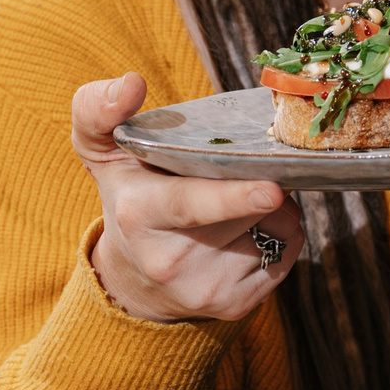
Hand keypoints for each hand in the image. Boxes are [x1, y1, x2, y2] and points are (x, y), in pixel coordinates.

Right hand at [71, 73, 303, 322]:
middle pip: (251, 208)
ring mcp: (206, 288)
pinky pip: (290, 252)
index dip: (234, 196)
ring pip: (280, 228)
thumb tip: (130, 83)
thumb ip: (98, 109)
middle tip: (244, 169)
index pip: (191, 204)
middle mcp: (170, 260)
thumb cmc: (130, 196)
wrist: (135, 280)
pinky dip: (281, 233)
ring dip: (275, 207)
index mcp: (138, 214)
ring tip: (238, 203)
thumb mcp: (102, 151)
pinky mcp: (237, 305)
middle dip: (262, 179)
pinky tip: (248, 231)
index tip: (271, 189)